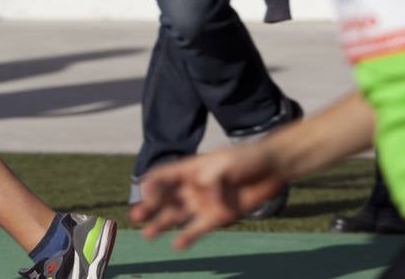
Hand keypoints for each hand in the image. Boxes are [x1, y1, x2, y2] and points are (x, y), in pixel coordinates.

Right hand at [129, 145, 286, 249]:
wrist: (270, 169)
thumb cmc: (246, 159)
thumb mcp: (227, 162)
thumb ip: (214, 177)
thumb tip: (209, 195)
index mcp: (189, 169)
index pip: (162, 177)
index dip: (151, 184)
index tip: (147, 192)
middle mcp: (191, 187)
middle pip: (164, 198)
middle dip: (149, 207)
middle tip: (135, 217)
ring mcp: (203, 203)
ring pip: (176, 216)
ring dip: (161, 224)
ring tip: (146, 235)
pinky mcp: (217, 217)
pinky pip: (198, 229)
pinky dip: (187, 237)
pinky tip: (176, 245)